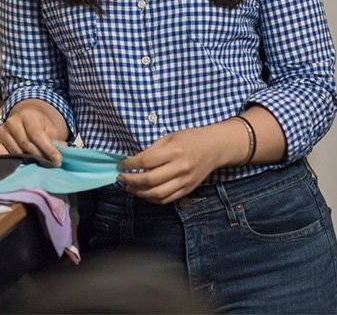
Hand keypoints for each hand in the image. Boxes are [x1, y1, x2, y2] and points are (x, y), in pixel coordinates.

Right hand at [0, 99, 68, 165]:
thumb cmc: (39, 126)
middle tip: (50, 165)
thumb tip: (64, 150)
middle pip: (26, 144)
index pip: (37, 134)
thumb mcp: (50, 129)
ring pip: (16, 152)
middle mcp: (11, 122)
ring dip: (28, 161)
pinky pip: (3, 156)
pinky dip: (14, 162)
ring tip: (39, 166)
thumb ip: (55, 140)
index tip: (57, 160)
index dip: (48, 149)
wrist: (25, 121)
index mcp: (27, 115)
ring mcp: (1, 132)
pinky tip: (23, 166)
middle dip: (40, 156)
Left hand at [118, 122, 242, 203]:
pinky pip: (166, 199)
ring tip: (130, 188)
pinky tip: (144, 193)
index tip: (121, 165)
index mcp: (175, 151)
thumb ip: (153, 149)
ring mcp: (185, 181)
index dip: (130, 164)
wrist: (215, 148)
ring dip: (139, 193)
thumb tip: (134, 161)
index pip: (146, 161)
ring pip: (157, 194)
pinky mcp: (187, 190)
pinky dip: (152, 199)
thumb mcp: (171, 136)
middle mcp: (180, 167)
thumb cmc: (191, 138)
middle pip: (149, 180)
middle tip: (122, 178)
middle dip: (131, 180)